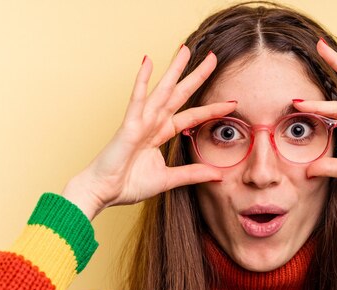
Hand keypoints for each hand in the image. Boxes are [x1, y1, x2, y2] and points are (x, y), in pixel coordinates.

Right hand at [62, 46, 236, 219]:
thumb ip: (193, 174)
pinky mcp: (128, 125)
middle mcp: (153, 123)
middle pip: (179, 95)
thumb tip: (219, 175)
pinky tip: (148, 61)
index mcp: (161, 133)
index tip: (232, 102)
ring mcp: (140, 121)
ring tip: (185, 50)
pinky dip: (142, 81)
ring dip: (174, 70)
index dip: (211, 109)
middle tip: (212, 57)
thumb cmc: (128, 184)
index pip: (191, 116)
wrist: (104, 192)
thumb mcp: (169, 179)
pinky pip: (137, 99)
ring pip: (162, 90)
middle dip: (196, 76)